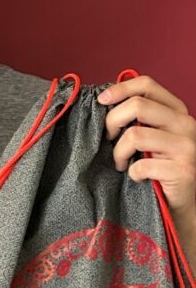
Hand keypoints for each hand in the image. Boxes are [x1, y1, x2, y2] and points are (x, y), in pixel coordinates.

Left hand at [98, 75, 195, 226]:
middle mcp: (186, 124)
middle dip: (112, 121)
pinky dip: (132, 172)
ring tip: (120, 162)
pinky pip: (141, 165)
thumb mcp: (152, 135)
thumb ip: (139, 117)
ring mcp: (187, 147)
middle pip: (138, 105)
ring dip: (118, 152)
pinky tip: (137, 177)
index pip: (148, 85)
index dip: (120, 89)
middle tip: (108, 138)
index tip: (101, 100)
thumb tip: (105, 100)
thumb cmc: (160, 166)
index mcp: (178, 111)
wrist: (183, 203)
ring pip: (135, 135)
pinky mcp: (183, 170)